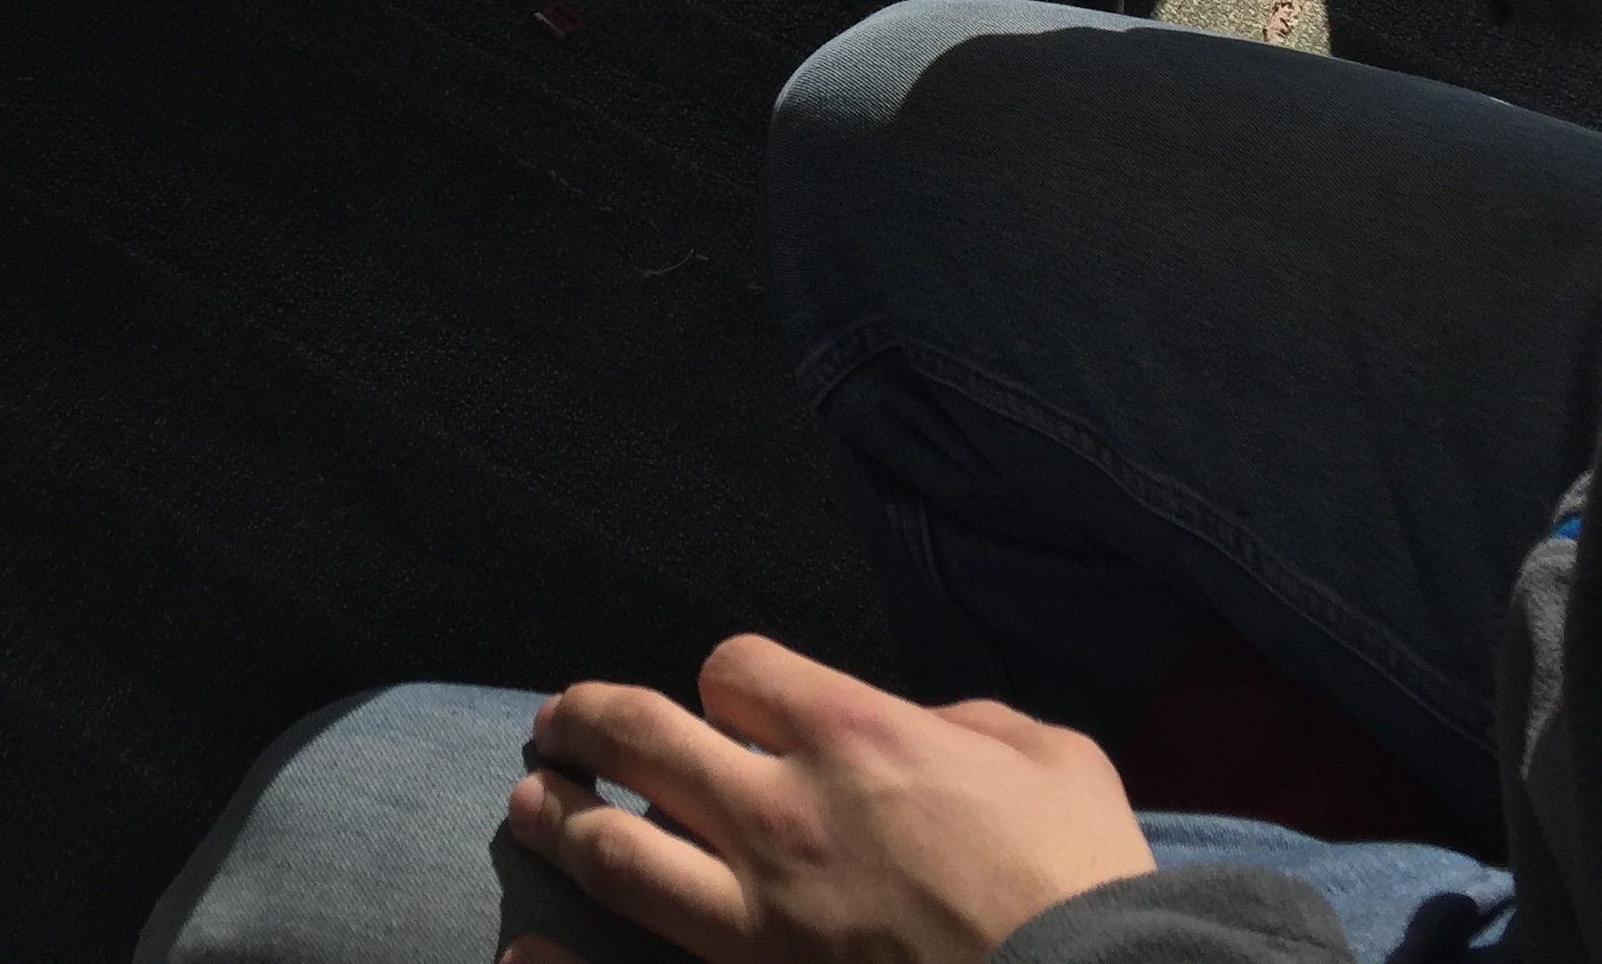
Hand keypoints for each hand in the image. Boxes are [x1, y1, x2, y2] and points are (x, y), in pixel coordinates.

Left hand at [501, 633, 1153, 963]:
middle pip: (643, 736)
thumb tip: (924, 726)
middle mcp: (785, 813)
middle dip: (586, 720)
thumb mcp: (1048, 755)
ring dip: (559, 820)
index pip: (733, 668)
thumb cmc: (1082, 881)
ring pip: (617, 851)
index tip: (732, 704)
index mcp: (853, 734)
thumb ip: (967, 721)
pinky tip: (520, 958)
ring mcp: (759, 919)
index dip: (727, 680)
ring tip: (528, 805)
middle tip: (555, 723)